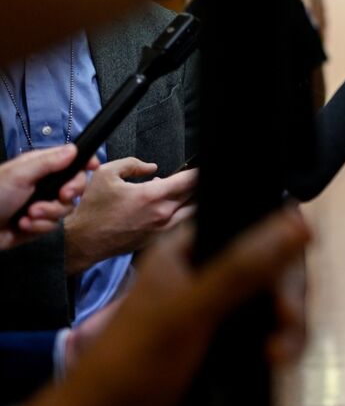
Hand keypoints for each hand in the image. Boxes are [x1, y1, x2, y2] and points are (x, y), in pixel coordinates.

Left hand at [0, 144, 98, 249]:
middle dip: (69, 193)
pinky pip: (53, 225)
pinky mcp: (40, 225)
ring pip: (66, 208)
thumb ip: (48, 162)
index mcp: (40, 167)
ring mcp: (43, 204)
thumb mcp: (19, 175)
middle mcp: (45, 184)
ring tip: (29, 215)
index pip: (71, 160)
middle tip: (61, 196)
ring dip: (48, 213)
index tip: (94, 166)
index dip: (85, 162)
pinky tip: (22, 225)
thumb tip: (74, 148)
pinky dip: (39, 227)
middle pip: (76, 186)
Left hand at [19, 205, 310, 405]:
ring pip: (279, 306)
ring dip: (290, 327)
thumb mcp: (188, 311)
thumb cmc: (133, 364)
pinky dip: (284, 348)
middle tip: (286, 319)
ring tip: (277, 356)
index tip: (302, 252)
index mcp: (190, 253)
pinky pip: (275, 339)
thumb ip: (242, 267)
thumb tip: (300, 221)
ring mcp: (224, 319)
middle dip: (288, 294)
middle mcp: (211, 279)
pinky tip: (276, 365)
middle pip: (276, 267)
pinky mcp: (235, 355)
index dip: (282, 231)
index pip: (250, 221)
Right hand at [63, 159, 198, 273]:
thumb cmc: (93, 209)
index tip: (200, 166)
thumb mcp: (106, 174)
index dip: (199, 171)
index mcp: (152, 196)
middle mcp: (163, 214)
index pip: (191, 180)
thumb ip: (133, 164)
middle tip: (192, 176)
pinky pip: (181, 222)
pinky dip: (181, 211)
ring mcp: (164, 229)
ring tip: (178, 190)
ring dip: (191, 198)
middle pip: (196, 195)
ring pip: (192, 211)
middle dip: (197, 184)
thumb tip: (152, 167)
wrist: (84, 241)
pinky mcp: (160, 239)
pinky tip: (167, 204)